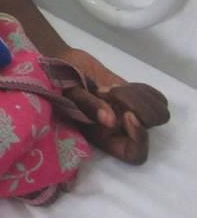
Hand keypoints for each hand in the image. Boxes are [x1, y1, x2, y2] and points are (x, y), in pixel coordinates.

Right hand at [57, 47, 169, 164]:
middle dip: (136, 105)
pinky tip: (123, 85)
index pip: (136, 153)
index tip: (127, 115)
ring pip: (158, 111)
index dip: (139, 139)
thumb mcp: (68, 94)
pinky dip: (143, 89)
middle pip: (152, 126)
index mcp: (105, 138)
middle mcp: (122, 130)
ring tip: (112, 87)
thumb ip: (88, 106)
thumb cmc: (59, 83)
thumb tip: (110, 120)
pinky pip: (157, 97)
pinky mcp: (137, 98)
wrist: (63, 64)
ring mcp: (132, 113)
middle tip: (110, 91)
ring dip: (137, 95)